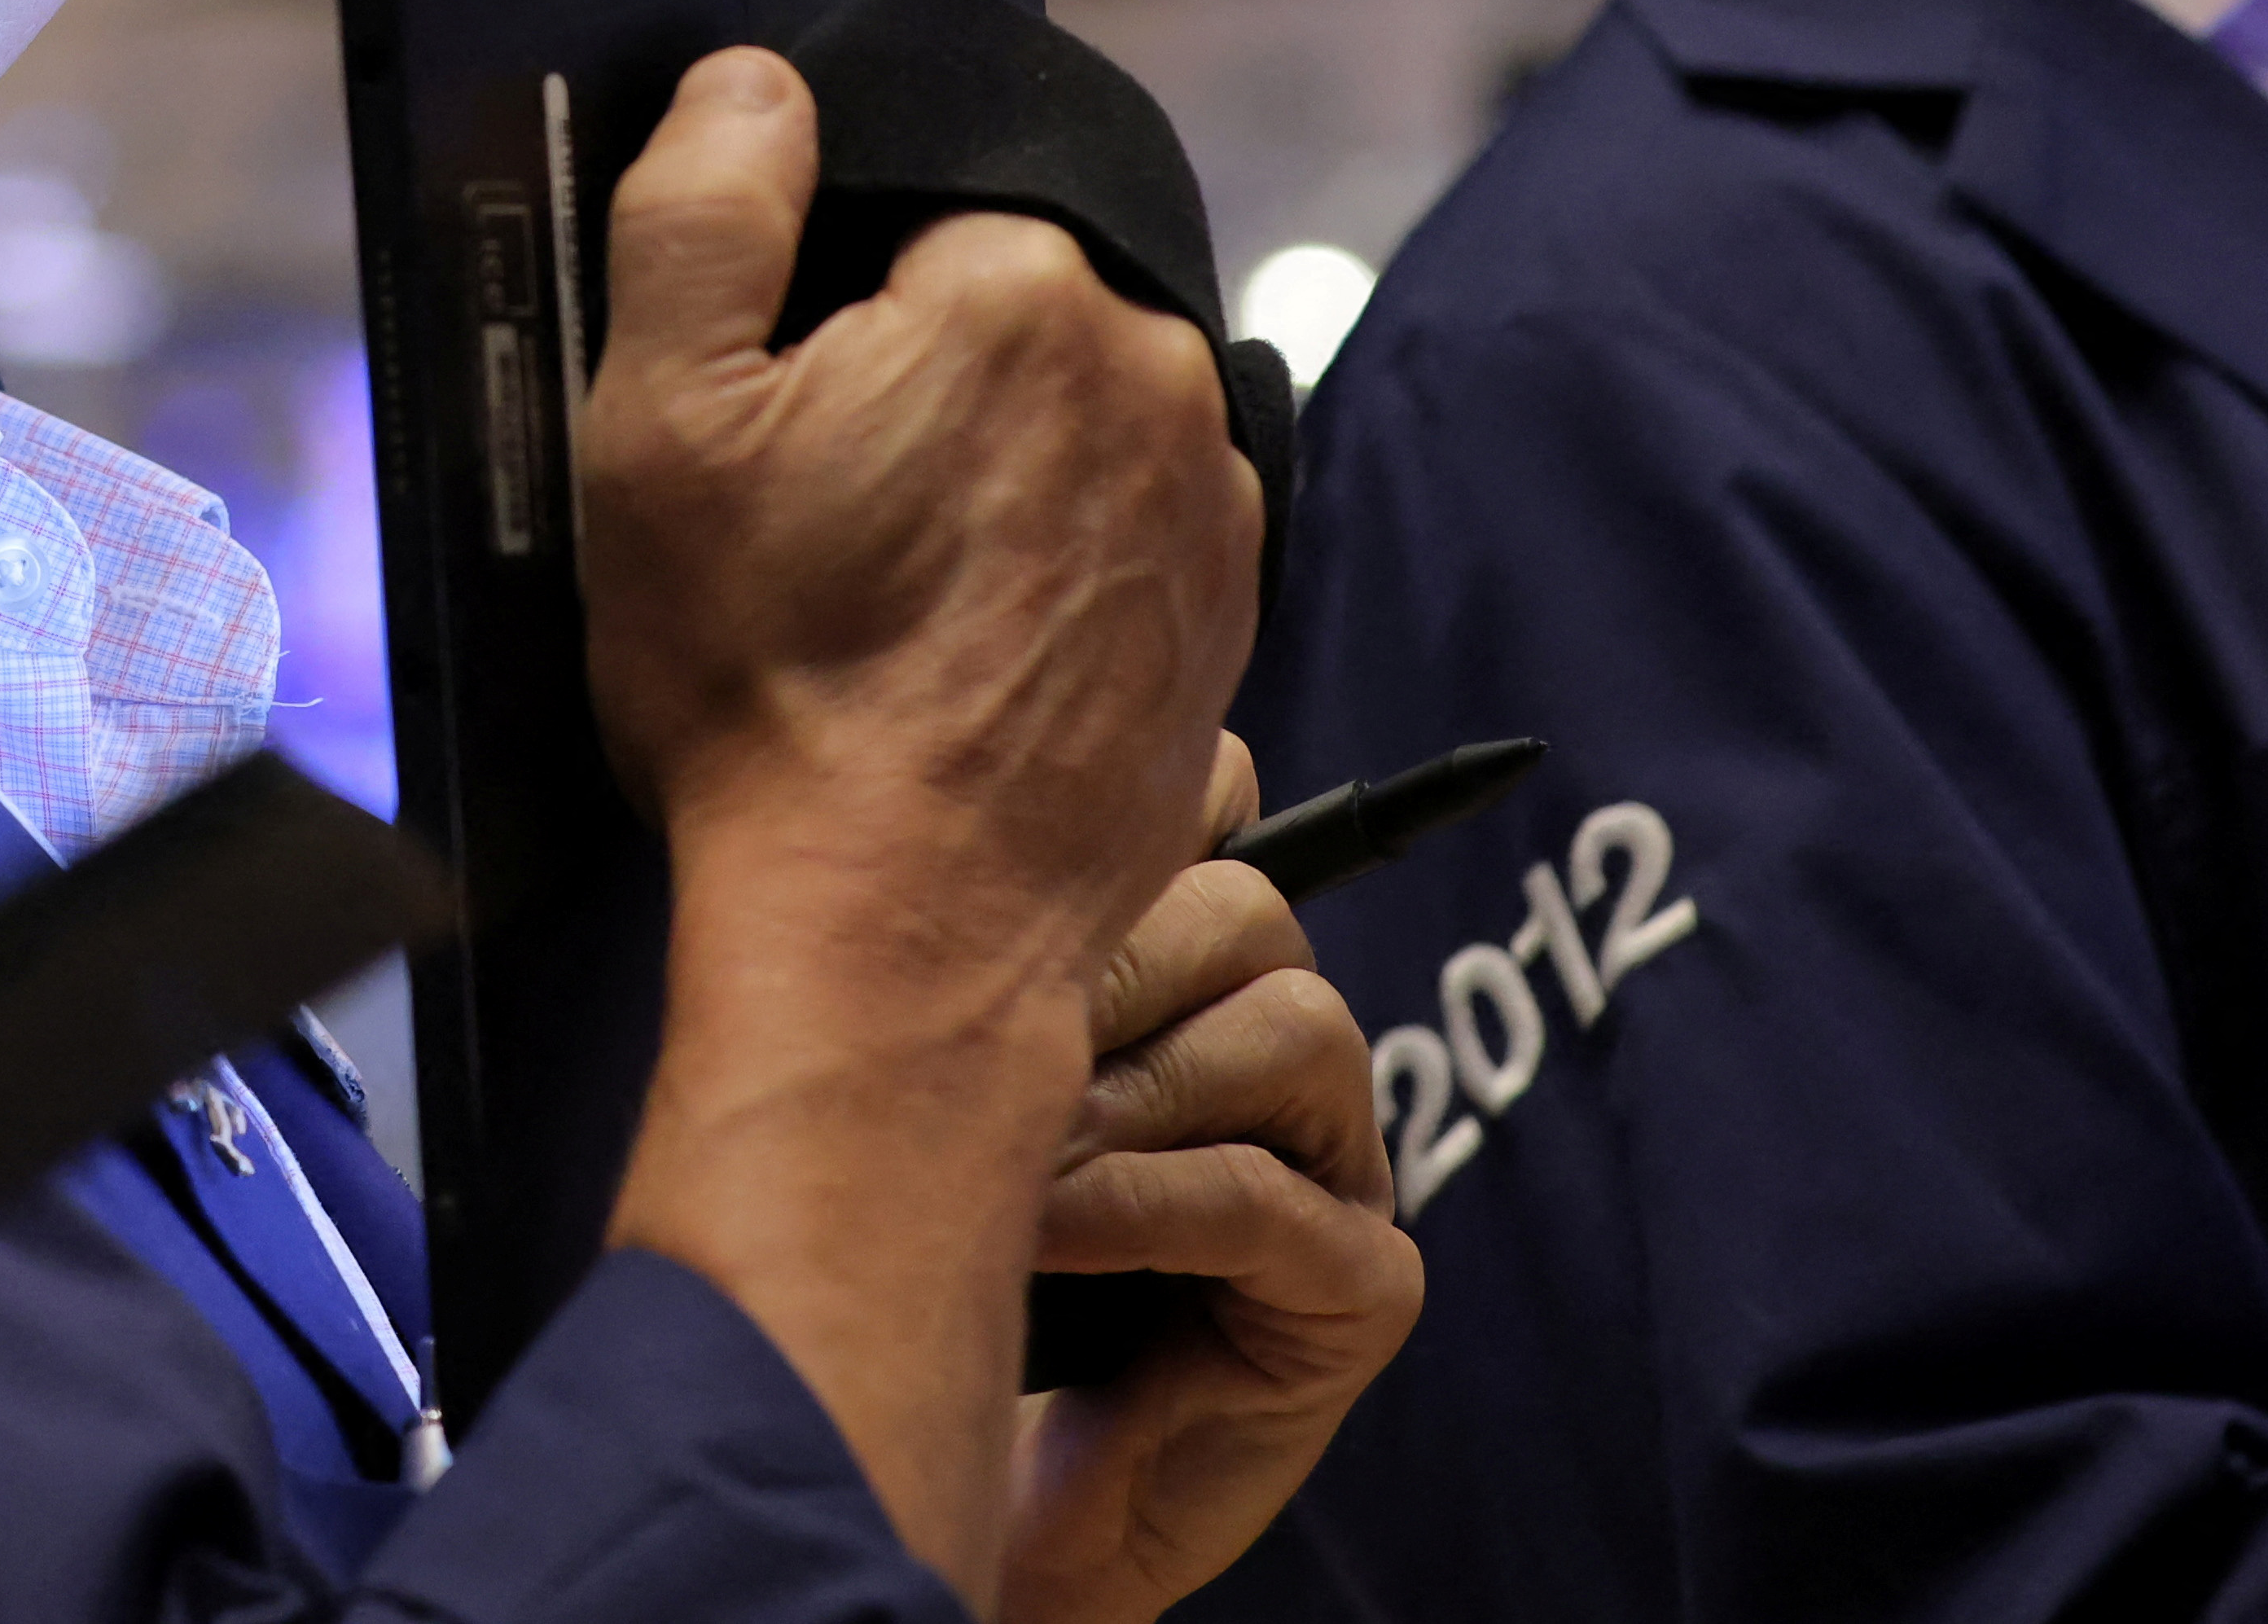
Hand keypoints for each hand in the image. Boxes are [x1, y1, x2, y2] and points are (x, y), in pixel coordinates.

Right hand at [571, 48, 1268, 1601]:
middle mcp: (1152, 370)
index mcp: (1018, 288)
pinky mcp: (1223, 611)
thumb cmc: (767, 679)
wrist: (903, 925)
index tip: (775, 420)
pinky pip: (1119, 523)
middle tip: (820, 517)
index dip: (817, 305)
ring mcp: (1206, 499)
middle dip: (914, 374)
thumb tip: (761, 84)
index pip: (908, 211)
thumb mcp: (656, 418)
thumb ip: (701, 206)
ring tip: (887, 595)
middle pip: (1001, 308)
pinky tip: (959, 645)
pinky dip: (1046, 558)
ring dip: (990, 465)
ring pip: (1066, 415)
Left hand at [1002, 743, 1422, 1623]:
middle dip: (1107, 964)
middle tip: (984, 1037)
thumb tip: (908, 802)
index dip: (1154, 811)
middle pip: (1251, 913)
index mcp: (1197, 979)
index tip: (1022, 852)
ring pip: (1292, 1028)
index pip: (1229, 820)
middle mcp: (1285, 1054)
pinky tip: (1049, 1233)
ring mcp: (1339, 1170)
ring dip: (1132, 1087)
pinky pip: (1268, 1196)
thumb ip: (965, 949)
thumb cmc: (941, 1255)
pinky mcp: (1358, 1290)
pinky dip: (1143, 1204)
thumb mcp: (942, 1070)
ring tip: (1022, 1154)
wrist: (961, 1464)